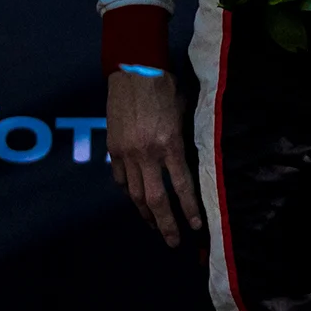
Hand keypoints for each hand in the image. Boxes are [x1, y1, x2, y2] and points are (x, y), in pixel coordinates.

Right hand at [106, 69, 201, 245]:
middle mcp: (146, 154)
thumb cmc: (166, 87)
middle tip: (173, 241)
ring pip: (134, 193)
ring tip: (154, 225)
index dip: (189, 210)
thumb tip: (187, 164)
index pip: (181, 187)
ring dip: (145, 213)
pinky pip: (120, 177)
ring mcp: (126, 152)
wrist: (133, 69)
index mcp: (169, 145)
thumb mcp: (183, 114)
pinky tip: (134, 198)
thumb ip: (183, 141)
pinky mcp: (113, 147)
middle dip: (165, 224)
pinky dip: (127, 190)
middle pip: (155, 200)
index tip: (197, 227)